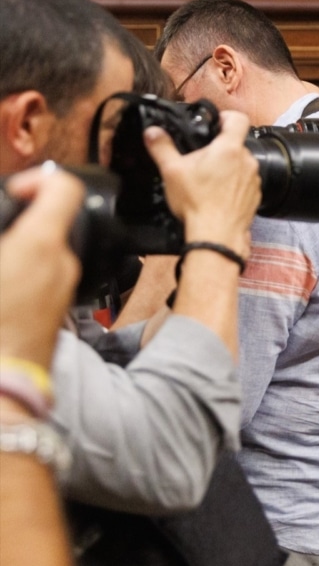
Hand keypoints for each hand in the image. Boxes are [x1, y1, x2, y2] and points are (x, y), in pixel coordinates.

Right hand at [0, 165, 84, 369]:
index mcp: (41, 246)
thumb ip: (4, 235)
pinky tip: (4, 282)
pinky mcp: (56, 311)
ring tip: (1, 258)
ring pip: (46, 251)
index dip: (38, 179)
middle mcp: (62, 265)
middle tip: (1, 227)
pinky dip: (23, 270)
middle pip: (52, 222)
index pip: (65, 189)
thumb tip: (7, 236)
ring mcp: (62, 289)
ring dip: (21, 247)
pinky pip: (42, 276)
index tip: (15, 189)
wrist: (1, 386)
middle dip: (20, 220)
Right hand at [144, 110, 260, 256]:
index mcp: (229, 149)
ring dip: (228, 167)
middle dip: (220, 148)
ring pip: (241, 164)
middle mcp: (247, 161)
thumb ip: (162, 147)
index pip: (238, 118)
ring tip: (208, 179)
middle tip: (201, 158)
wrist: (216, 234)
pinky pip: (245, 183)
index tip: (215, 121)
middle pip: (237, 143)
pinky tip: (218, 194)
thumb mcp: (172, 171)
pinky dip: (234, 184)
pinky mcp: (255, 196)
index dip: (226, 115)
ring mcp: (254, 180)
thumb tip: (153, 133)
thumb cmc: (197, 203)